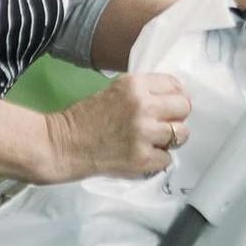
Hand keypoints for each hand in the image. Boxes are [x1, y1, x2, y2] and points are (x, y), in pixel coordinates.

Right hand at [44, 72, 189, 180]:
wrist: (61, 146)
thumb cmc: (86, 117)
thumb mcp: (115, 90)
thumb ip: (144, 91)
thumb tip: (177, 97)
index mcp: (135, 85)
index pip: (175, 85)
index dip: (173, 96)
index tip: (167, 105)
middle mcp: (143, 106)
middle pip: (184, 108)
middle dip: (175, 116)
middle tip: (161, 124)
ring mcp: (144, 134)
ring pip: (182, 134)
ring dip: (170, 139)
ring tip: (152, 141)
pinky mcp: (142, 158)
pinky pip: (168, 158)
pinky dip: (157, 159)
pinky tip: (141, 155)